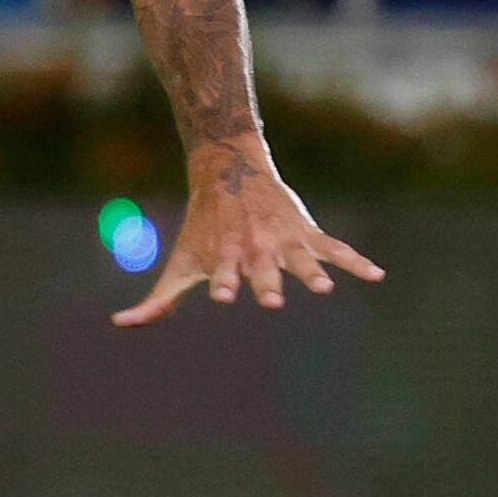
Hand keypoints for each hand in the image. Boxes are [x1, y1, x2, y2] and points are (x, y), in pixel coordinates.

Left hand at [113, 134, 383, 325]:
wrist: (227, 172)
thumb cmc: (202, 229)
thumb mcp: (180, 262)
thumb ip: (158, 300)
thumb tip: (120, 324)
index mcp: (224, 258)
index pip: (221, 274)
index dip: (221, 282)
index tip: (221, 294)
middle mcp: (254, 250)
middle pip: (261, 269)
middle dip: (266, 282)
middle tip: (272, 298)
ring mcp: (282, 241)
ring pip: (300, 259)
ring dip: (312, 271)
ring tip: (324, 287)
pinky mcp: (305, 233)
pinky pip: (336, 248)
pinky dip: (356, 262)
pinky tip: (377, 275)